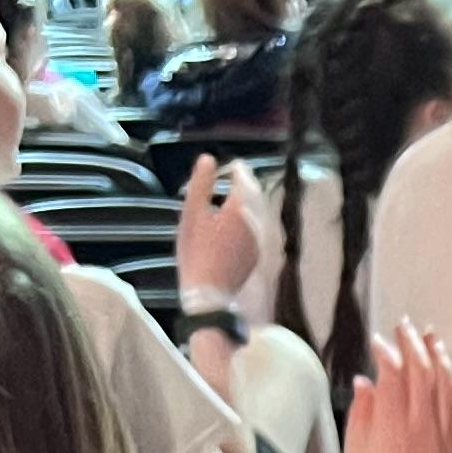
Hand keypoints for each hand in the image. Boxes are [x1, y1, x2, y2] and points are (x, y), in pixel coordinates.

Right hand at [175, 156, 267, 307]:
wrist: (209, 293)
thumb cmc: (197, 252)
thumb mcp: (192, 214)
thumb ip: (201, 184)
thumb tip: (208, 158)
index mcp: (240, 209)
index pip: (245, 179)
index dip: (238, 169)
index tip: (231, 164)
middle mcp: (256, 223)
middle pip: (255, 195)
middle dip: (245, 184)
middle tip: (234, 176)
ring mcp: (259, 240)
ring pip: (259, 212)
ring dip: (249, 201)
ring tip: (234, 195)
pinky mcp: (257, 254)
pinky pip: (257, 228)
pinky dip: (249, 218)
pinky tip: (237, 221)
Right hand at [344, 324, 451, 452]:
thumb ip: (362, 414)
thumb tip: (366, 383)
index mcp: (394, 424)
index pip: (393, 373)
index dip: (385, 351)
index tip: (377, 341)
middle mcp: (426, 425)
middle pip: (423, 372)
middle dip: (414, 344)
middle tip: (405, 327)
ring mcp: (449, 437)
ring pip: (449, 386)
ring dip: (441, 359)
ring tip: (433, 340)